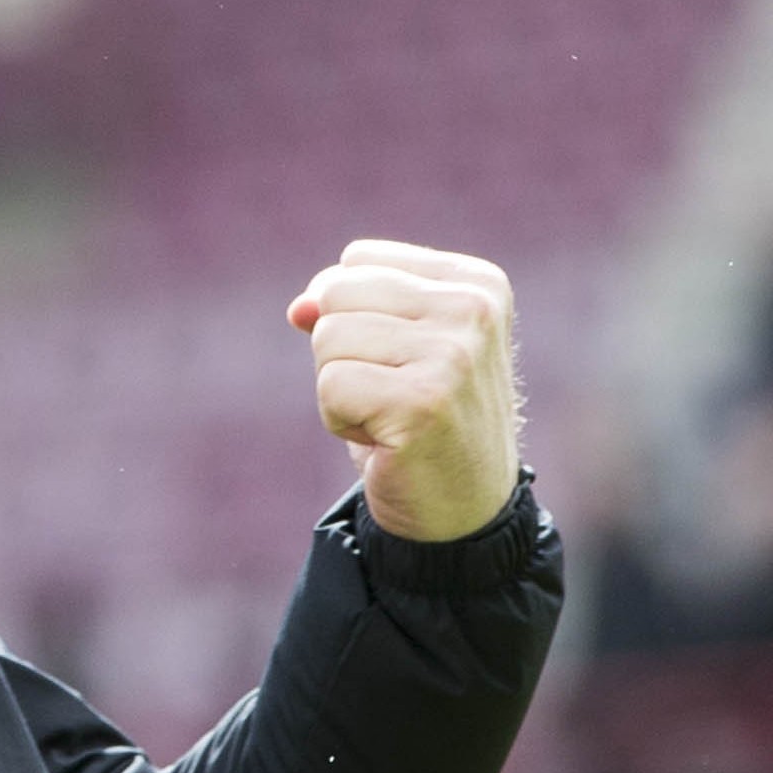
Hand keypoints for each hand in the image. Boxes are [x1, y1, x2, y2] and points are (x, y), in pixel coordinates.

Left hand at [286, 239, 520, 542]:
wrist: (461, 511)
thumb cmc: (421, 421)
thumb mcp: (390, 346)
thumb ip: (343, 308)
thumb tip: (297, 307)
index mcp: (476, 283)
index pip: (357, 260)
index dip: (352, 315)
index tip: (401, 362)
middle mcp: (474, 310)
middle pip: (336, 293)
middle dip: (341, 351)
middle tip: (389, 394)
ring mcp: (453, 355)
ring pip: (327, 338)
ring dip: (340, 389)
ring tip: (389, 417)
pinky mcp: (423, 401)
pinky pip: (329, 386)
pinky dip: (339, 420)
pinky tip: (384, 441)